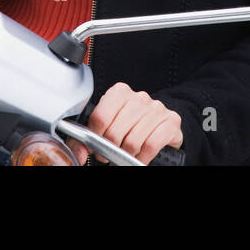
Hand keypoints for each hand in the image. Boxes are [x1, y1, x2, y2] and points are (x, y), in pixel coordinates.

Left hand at [65, 82, 182, 164]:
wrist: (161, 124)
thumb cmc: (131, 124)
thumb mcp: (109, 125)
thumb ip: (89, 138)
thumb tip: (79, 152)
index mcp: (119, 92)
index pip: (100, 117)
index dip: (95, 137)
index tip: (95, 146)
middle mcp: (139, 97)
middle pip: (115, 131)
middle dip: (110, 149)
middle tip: (109, 156)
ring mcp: (156, 108)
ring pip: (133, 141)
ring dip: (126, 155)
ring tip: (125, 156)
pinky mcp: (170, 121)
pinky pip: (151, 145)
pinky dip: (142, 157)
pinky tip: (139, 157)